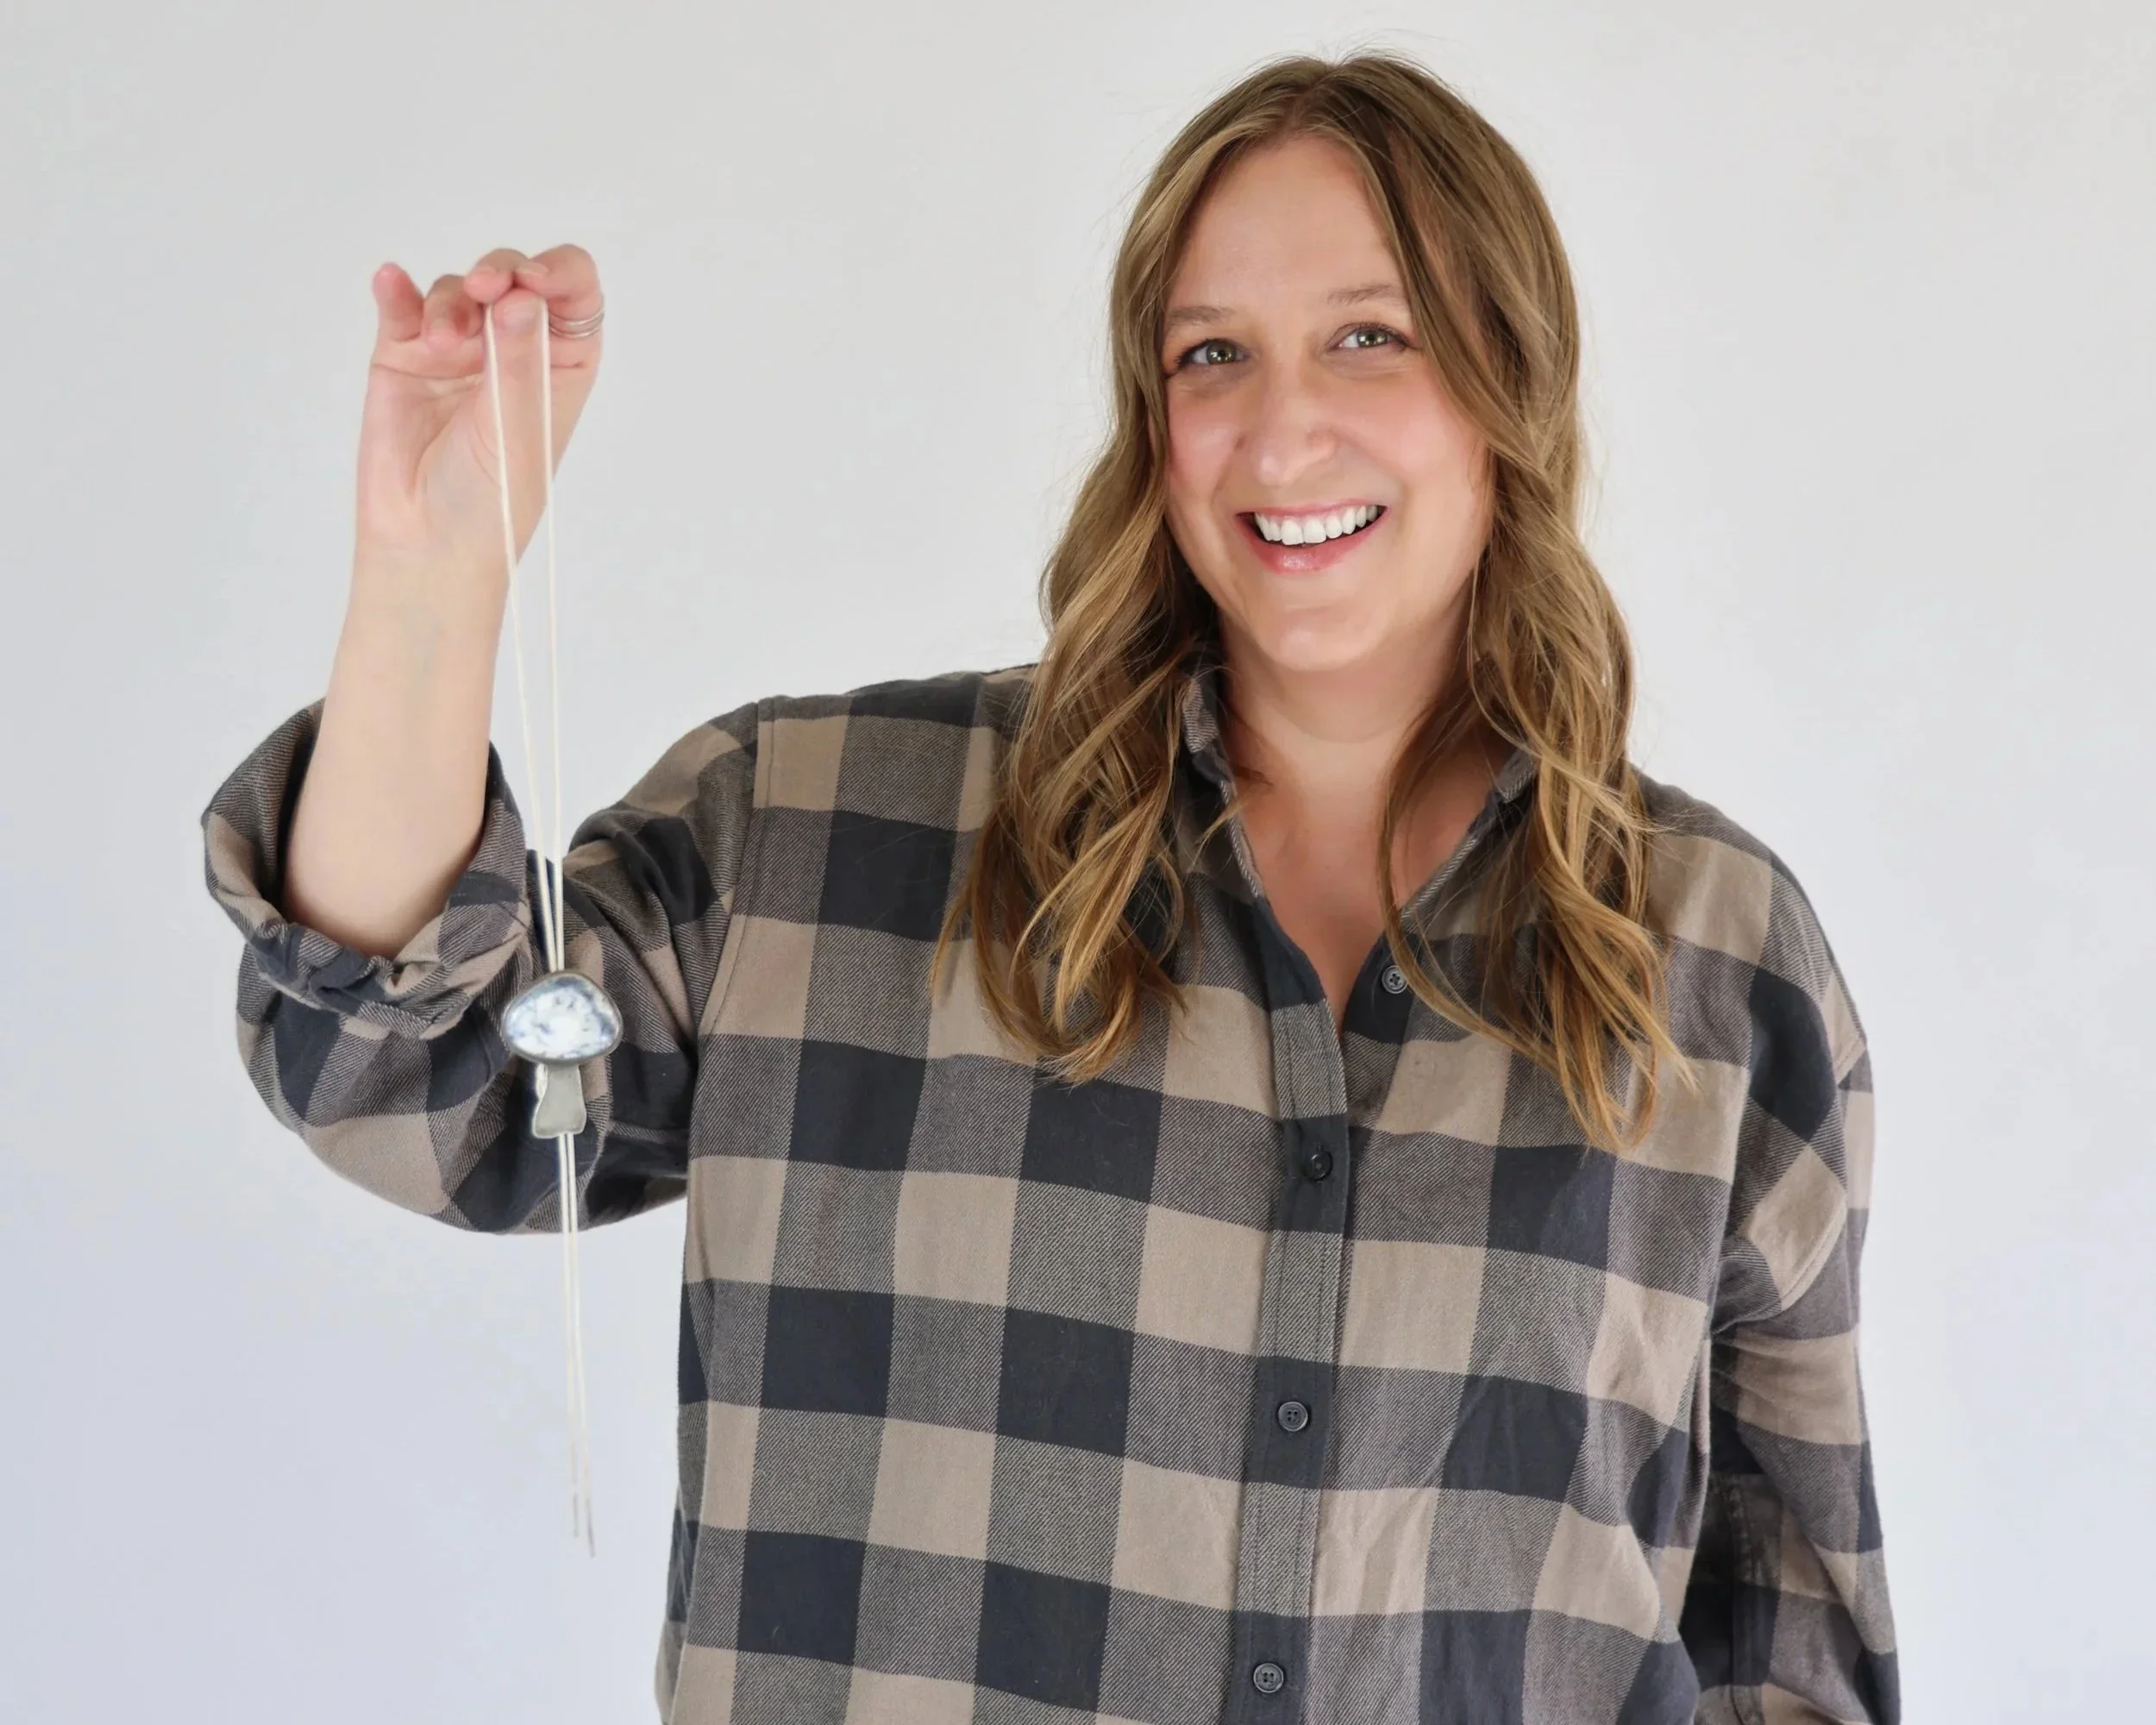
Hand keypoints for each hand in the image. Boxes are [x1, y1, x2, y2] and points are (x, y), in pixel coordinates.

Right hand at [353, 243, 604, 584]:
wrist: (427, 542)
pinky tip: (391, 282)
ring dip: (450, 304)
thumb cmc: (492, 501)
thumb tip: (521, 297)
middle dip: (499, 275)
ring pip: (457, 291)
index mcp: (562, 365)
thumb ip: (520, 362)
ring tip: (440, 344)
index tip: (535, 281)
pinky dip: (397, 291)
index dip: (560, 274)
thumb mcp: (518, 431)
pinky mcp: (404, 355)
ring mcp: (457, 349)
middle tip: (485, 293)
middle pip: (511, 279)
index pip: (573, 297)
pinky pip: (402, 307)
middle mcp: (513, 349)